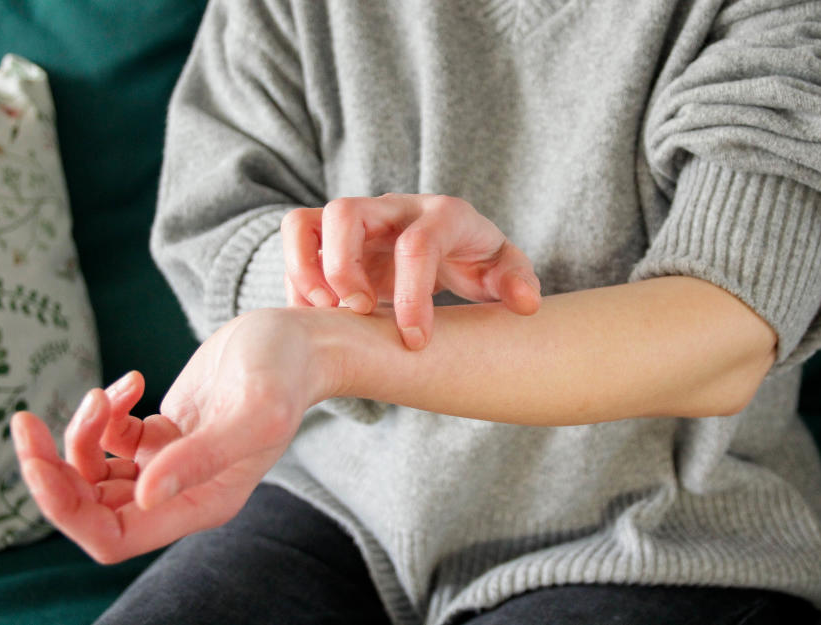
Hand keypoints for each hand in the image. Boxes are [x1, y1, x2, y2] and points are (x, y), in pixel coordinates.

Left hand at [12, 309, 325, 562]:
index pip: (114, 537)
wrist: (298, 341)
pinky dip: (106, 410)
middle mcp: (182, 492)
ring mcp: (170, 463)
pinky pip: (111, 439)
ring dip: (82, 433)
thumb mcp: (255, 412)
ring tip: (108, 394)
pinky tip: (132, 381)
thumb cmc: (285, 375)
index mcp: (203, 503)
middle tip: (28, 425)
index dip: (67, 512)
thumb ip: (205, 455)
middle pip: (92, 510)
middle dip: (54, 472)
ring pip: (95, 474)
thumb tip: (145, 496)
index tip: (41, 465)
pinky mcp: (164, 432)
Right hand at [281, 193, 541, 348]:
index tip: (416, 341)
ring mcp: (356, 219)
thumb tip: (525, 303)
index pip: (418, 245)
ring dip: (306, 270)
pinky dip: (296, 280)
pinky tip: (317, 317)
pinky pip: (295, 243)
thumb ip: (516, 282)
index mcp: (441, 215)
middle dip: (344, 270)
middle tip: (360, 314)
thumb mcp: (504, 269)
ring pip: (307, 222)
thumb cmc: (476, 259)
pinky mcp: (330, 236)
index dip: (413, 297)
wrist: (447, 242)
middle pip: (347, 214)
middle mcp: (392, 208)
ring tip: (325, 312)